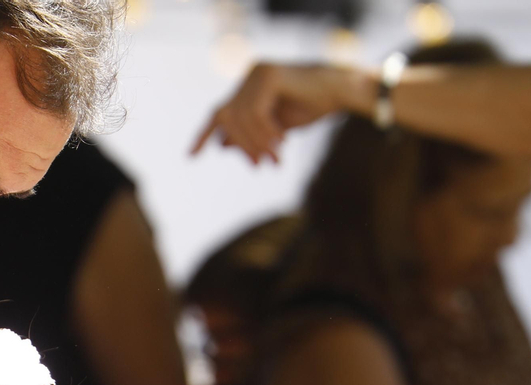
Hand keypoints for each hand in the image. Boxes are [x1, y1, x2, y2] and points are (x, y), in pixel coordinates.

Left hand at [192, 63, 371, 162]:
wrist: (340, 92)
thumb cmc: (310, 107)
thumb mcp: (273, 126)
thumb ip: (249, 132)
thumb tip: (222, 144)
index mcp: (247, 86)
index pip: (219, 113)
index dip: (203, 135)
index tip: (190, 157)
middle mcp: (249, 75)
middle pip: (229, 119)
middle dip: (242, 147)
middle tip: (259, 166)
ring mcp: (258, 73)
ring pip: (241, 118)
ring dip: (257, 144)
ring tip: (275, 159)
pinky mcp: (269, 76)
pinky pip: (256, 113)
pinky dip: (266, 132)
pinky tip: (281, 142)